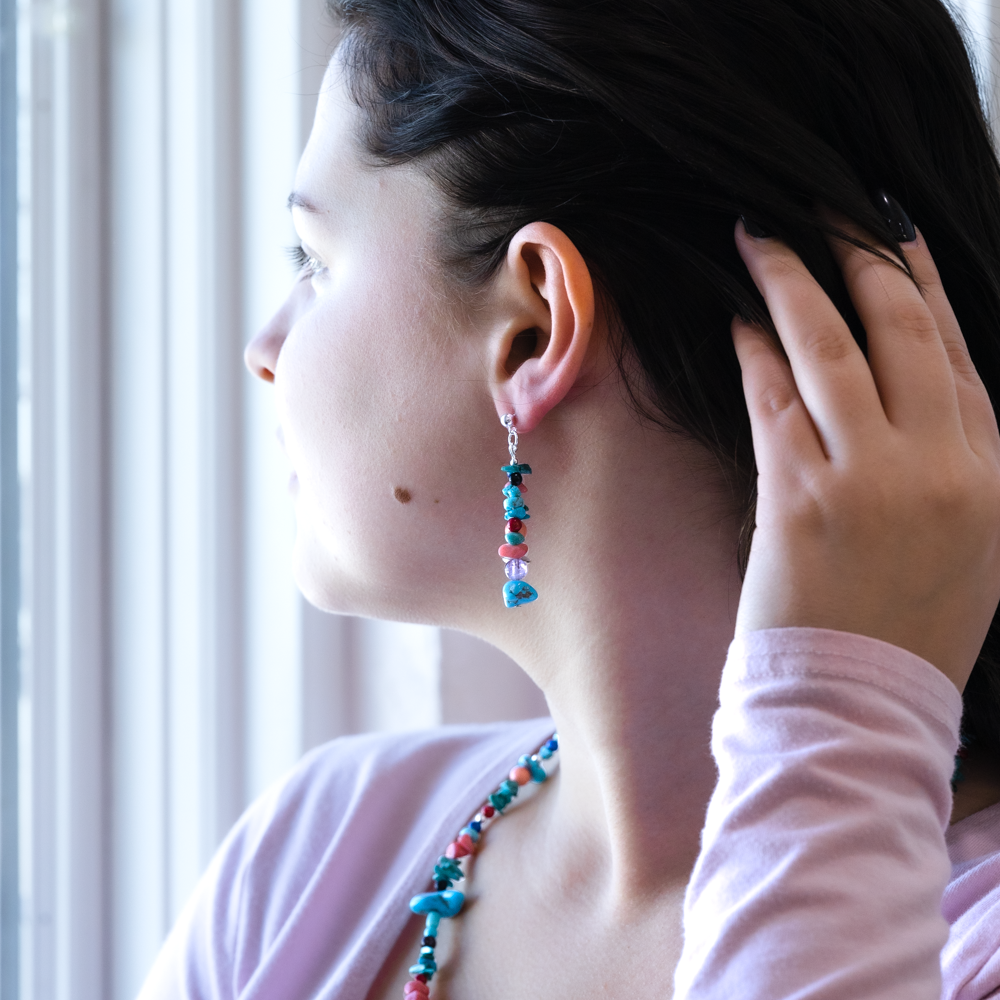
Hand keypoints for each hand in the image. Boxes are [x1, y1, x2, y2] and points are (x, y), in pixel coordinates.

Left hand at [732, 216, 999, 688]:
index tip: (889, 230)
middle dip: (858, 253)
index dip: (919, 280)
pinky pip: (774, 401)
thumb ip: (957, 462)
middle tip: (821, 205)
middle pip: (901, 329)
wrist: (863, 705)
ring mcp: (870, 477)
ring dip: (789, 281)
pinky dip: (753, 354)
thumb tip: (914, 389)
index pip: (957, 350)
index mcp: (991, 472)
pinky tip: (738, 321)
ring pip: (830, 348)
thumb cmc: (912, 628)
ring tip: (758, 237)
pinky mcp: (801, 498)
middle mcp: (941, 463)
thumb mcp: (971, 544)